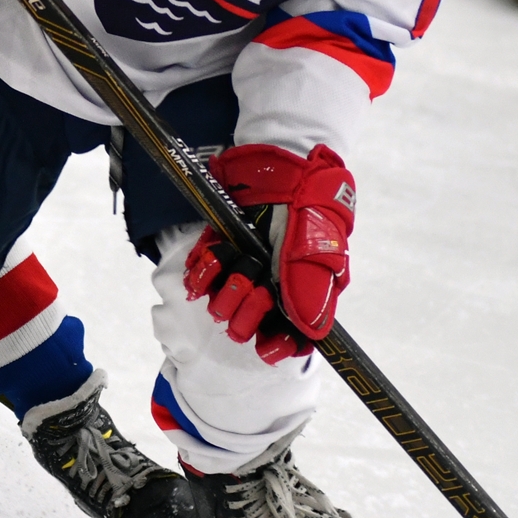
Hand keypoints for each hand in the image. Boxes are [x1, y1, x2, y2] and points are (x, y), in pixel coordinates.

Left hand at [182, 143, 355, 362]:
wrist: (284, 171)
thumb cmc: (309, 214)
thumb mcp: (319, 258)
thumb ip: (313, 298)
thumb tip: (310, 335)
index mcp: (296, 295)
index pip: (285, 337)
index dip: (275, 345)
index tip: (265, 347)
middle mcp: (267, 287)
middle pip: (246, 325)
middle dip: (248, 312)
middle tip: (259, 290)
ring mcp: (241, 270)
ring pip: (220, 305)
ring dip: (227, 290)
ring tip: (240, 265)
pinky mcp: (219, 251)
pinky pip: (198, 278)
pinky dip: (202, 273)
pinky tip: (211, 262)